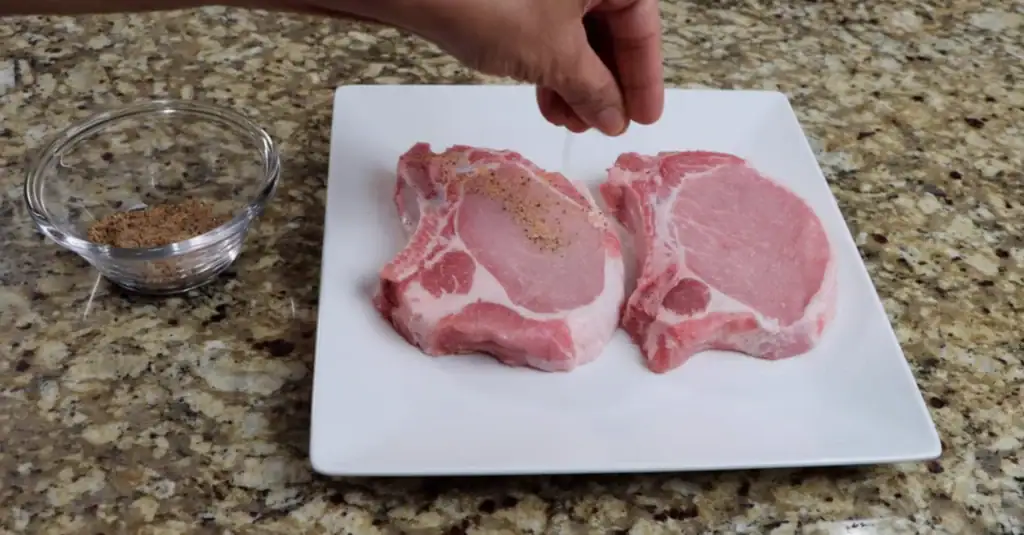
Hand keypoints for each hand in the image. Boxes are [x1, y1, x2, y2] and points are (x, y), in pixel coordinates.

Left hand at [308, 0, 664, 135]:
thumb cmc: (492, 5)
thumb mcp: (555, 55)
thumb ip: (595, 88)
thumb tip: (615, 118)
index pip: (641, 24)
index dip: (645, 76)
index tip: (644, 118)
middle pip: (611, 28)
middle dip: (606, 83)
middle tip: (604, 126)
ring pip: (578, 33)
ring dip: (578, 81)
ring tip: (571, 121)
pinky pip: (550, 29)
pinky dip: (553, 65)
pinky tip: (550, 102)